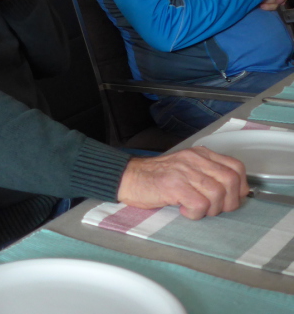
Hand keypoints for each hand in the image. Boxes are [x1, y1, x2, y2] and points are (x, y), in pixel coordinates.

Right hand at [116, 147, 248, 219]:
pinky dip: (195, 213)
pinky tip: (183, 210)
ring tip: (195, 209)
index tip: (231, 198)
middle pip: (231, 181)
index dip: (241, 186)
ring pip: (218, 193)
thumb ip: (206, 173)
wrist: (127, 177)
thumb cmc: (156, 177)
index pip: (236, 167)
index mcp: (200, 154)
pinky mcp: (173, 185)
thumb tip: (234, 192)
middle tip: (213, 209)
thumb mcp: (185, 168)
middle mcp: (194, 159)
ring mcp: (183, 171)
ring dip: (211, 209)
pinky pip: (200, 204)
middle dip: (229, 202)